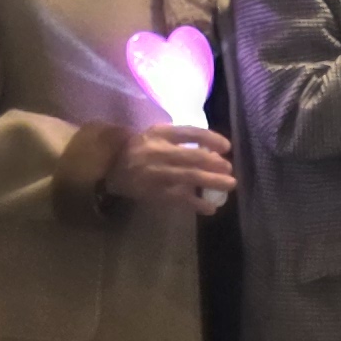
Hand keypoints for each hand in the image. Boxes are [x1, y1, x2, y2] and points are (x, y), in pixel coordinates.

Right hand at [108, 122, 233, 211]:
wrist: (111, 166)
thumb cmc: (141, 148)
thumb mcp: (156, 136)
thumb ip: (180, 139)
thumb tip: (213, 151)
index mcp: (159, 133)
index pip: (190, 132)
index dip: (211, 139)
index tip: (226, 147)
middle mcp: (158, 151)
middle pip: (192, 157)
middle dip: (214, 163)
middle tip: (229, 168)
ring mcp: (156, 173)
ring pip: (189, 177)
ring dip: (212, 181)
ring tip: (230, 185)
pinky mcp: (154, 192)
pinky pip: (179, 199)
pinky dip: (196, 204)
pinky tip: (210, 208)